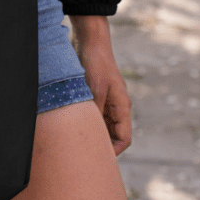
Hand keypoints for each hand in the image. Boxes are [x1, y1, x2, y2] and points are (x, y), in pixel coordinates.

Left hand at [75, 40, 132, 154]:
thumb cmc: (97, 63)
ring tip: (78, 142)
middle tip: (85, 153)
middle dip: (103, 145)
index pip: (124, 138)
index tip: (99, 157)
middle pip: (114, 135)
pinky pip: (96, 116)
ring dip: (94, 133)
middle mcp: (117, 107)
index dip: (114, 150)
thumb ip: (96, 111)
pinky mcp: (97, 96)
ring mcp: (107, 102)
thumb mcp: (95, 88)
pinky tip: (75, 126)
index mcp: (122, 107)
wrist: (91, 42)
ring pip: (104, 126)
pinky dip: (88, 122)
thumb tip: (92, 132)